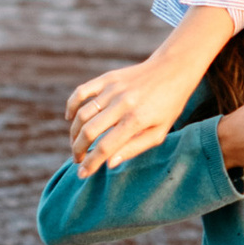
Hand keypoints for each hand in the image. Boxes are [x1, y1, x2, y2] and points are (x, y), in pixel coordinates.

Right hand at [67, 54, 198, 173]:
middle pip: (89, 132)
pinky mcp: (107, 78)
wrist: (173, 70)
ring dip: (74, 133)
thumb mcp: (159, 132)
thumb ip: (134, 149)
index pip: (105, 147)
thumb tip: (110, 163)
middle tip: (78, 160)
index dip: (91, 163)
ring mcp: (113, 89)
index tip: (82, 174)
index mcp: (136, 120)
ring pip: (82, 114)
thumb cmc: (168, 106)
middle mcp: (122, 104)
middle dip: (78, 150)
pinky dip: (71, 106)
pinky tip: (70, 118)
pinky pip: (81, 92)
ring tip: (76, 144)